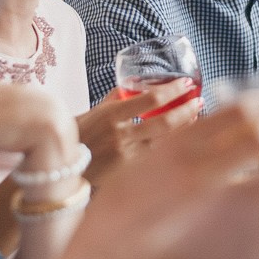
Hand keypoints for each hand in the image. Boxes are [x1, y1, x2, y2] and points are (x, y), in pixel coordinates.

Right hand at [78, 79, 200, 180]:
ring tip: (198, 118)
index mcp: (111, 115)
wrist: (59, 169)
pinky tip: (185, 142)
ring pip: (166, 143)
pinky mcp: (128, 175)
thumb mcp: (96, 111)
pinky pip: (158, 160)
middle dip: (187, 111)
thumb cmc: (79, 136)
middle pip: (164, 123)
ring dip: (186, 130)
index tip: (187, 83)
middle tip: (199, 101)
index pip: (150, 99)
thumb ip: (118, 97)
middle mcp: (120, 135)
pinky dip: (174, 149)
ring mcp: (126, 157)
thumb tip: (139, 84)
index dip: (173, 90)